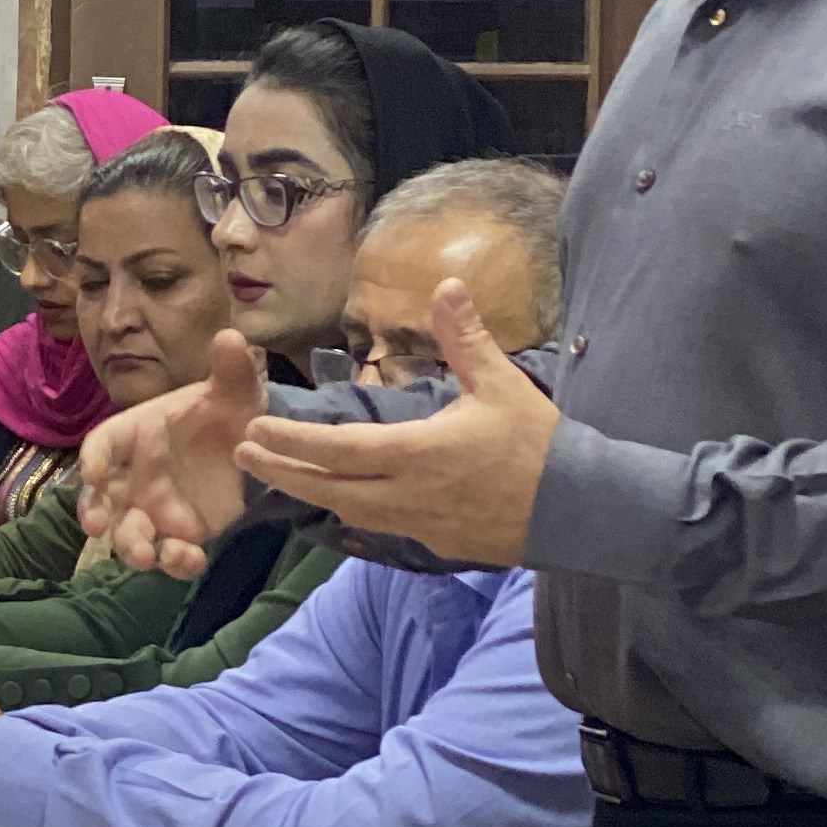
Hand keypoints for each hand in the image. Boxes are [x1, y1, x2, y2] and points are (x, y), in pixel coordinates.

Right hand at [79, 333, 264, 576]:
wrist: (252, 446)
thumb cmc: (228, 412)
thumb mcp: (235, 390)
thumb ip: (230, 368)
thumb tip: (231, 337)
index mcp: (138, 433)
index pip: (104, 443)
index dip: (93, 457)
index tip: (90, 474)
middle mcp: (136, 474)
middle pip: (102, 497)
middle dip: (95, 514)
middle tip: (97, 528)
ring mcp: (155, 507)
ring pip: (130, 532)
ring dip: (131, 546)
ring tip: (146, 556)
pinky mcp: (181, 533)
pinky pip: (171, 553)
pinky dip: (176, 561)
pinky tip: (193, 559)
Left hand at [233, 280, 554, 566]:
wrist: (583, 510)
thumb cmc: (542, 445)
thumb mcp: (501, 384)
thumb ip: (465, 337)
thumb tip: (445, 284)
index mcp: (418, 453)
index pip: (338, 450)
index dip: (292, 441)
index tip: (256, 429)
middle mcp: (409, 495)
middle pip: (328, 488)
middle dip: (282, 471)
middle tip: (244, 454)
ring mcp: (421, 524)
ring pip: (350, 512)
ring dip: (313, 493)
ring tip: (282, 474)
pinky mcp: (436, 542)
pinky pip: (381, 527)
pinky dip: (352, 509)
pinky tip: (343, 497)